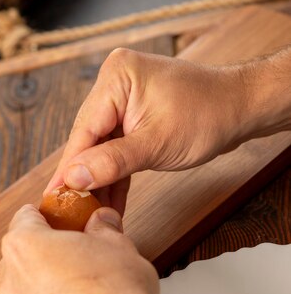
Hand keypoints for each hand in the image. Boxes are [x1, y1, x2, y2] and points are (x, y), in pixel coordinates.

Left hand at [0, 204, 158, 293]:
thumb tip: (103, 222)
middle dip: (47, 250)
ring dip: (49, 283)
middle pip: (23, 253)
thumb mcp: (118, 244)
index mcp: (24, 245)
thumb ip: (104, 228)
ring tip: (85, 284)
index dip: (51, 214)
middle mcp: (12, 279)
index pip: (26, 215)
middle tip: (79, 250)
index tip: (67, 218)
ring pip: (29, 288)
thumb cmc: (116, 293)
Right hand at [45, 48, 246, 213]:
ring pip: (102, 149)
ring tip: (89, 215)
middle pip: (89, 140)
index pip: (84, 130)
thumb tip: (74, 178)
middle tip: (68, 212)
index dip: (68, 168)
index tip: (52, 197)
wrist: (241, 109)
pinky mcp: (134, 117)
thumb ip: (112, 162)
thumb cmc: (208, 116)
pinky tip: (109, 203)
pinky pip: (118, 149)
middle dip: (83, 178)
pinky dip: (116, 175)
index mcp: (116, 78)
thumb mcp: (156, 144)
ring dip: (100, 181)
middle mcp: (115, 84)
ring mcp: (124, 100)